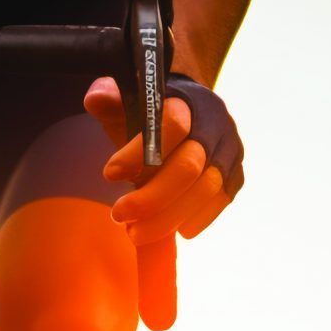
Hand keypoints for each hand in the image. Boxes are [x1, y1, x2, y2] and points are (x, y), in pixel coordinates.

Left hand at [84, 74, 242, 330]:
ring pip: (204, 191)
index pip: (171, 125)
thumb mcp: (128, 104)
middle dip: (151, 198)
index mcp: (187, 101)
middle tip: (117, 215)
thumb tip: (96, 98)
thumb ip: (110, 100)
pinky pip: (218, 203)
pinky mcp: (235, 177)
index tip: (109, 174)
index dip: (140, 152)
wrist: (190, 118)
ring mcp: (229, 152)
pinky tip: (167, 231)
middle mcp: (214, 125)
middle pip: (189, 166)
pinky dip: (192, 221)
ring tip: (134, 233)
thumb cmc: (151, 118)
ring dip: (167, 218)